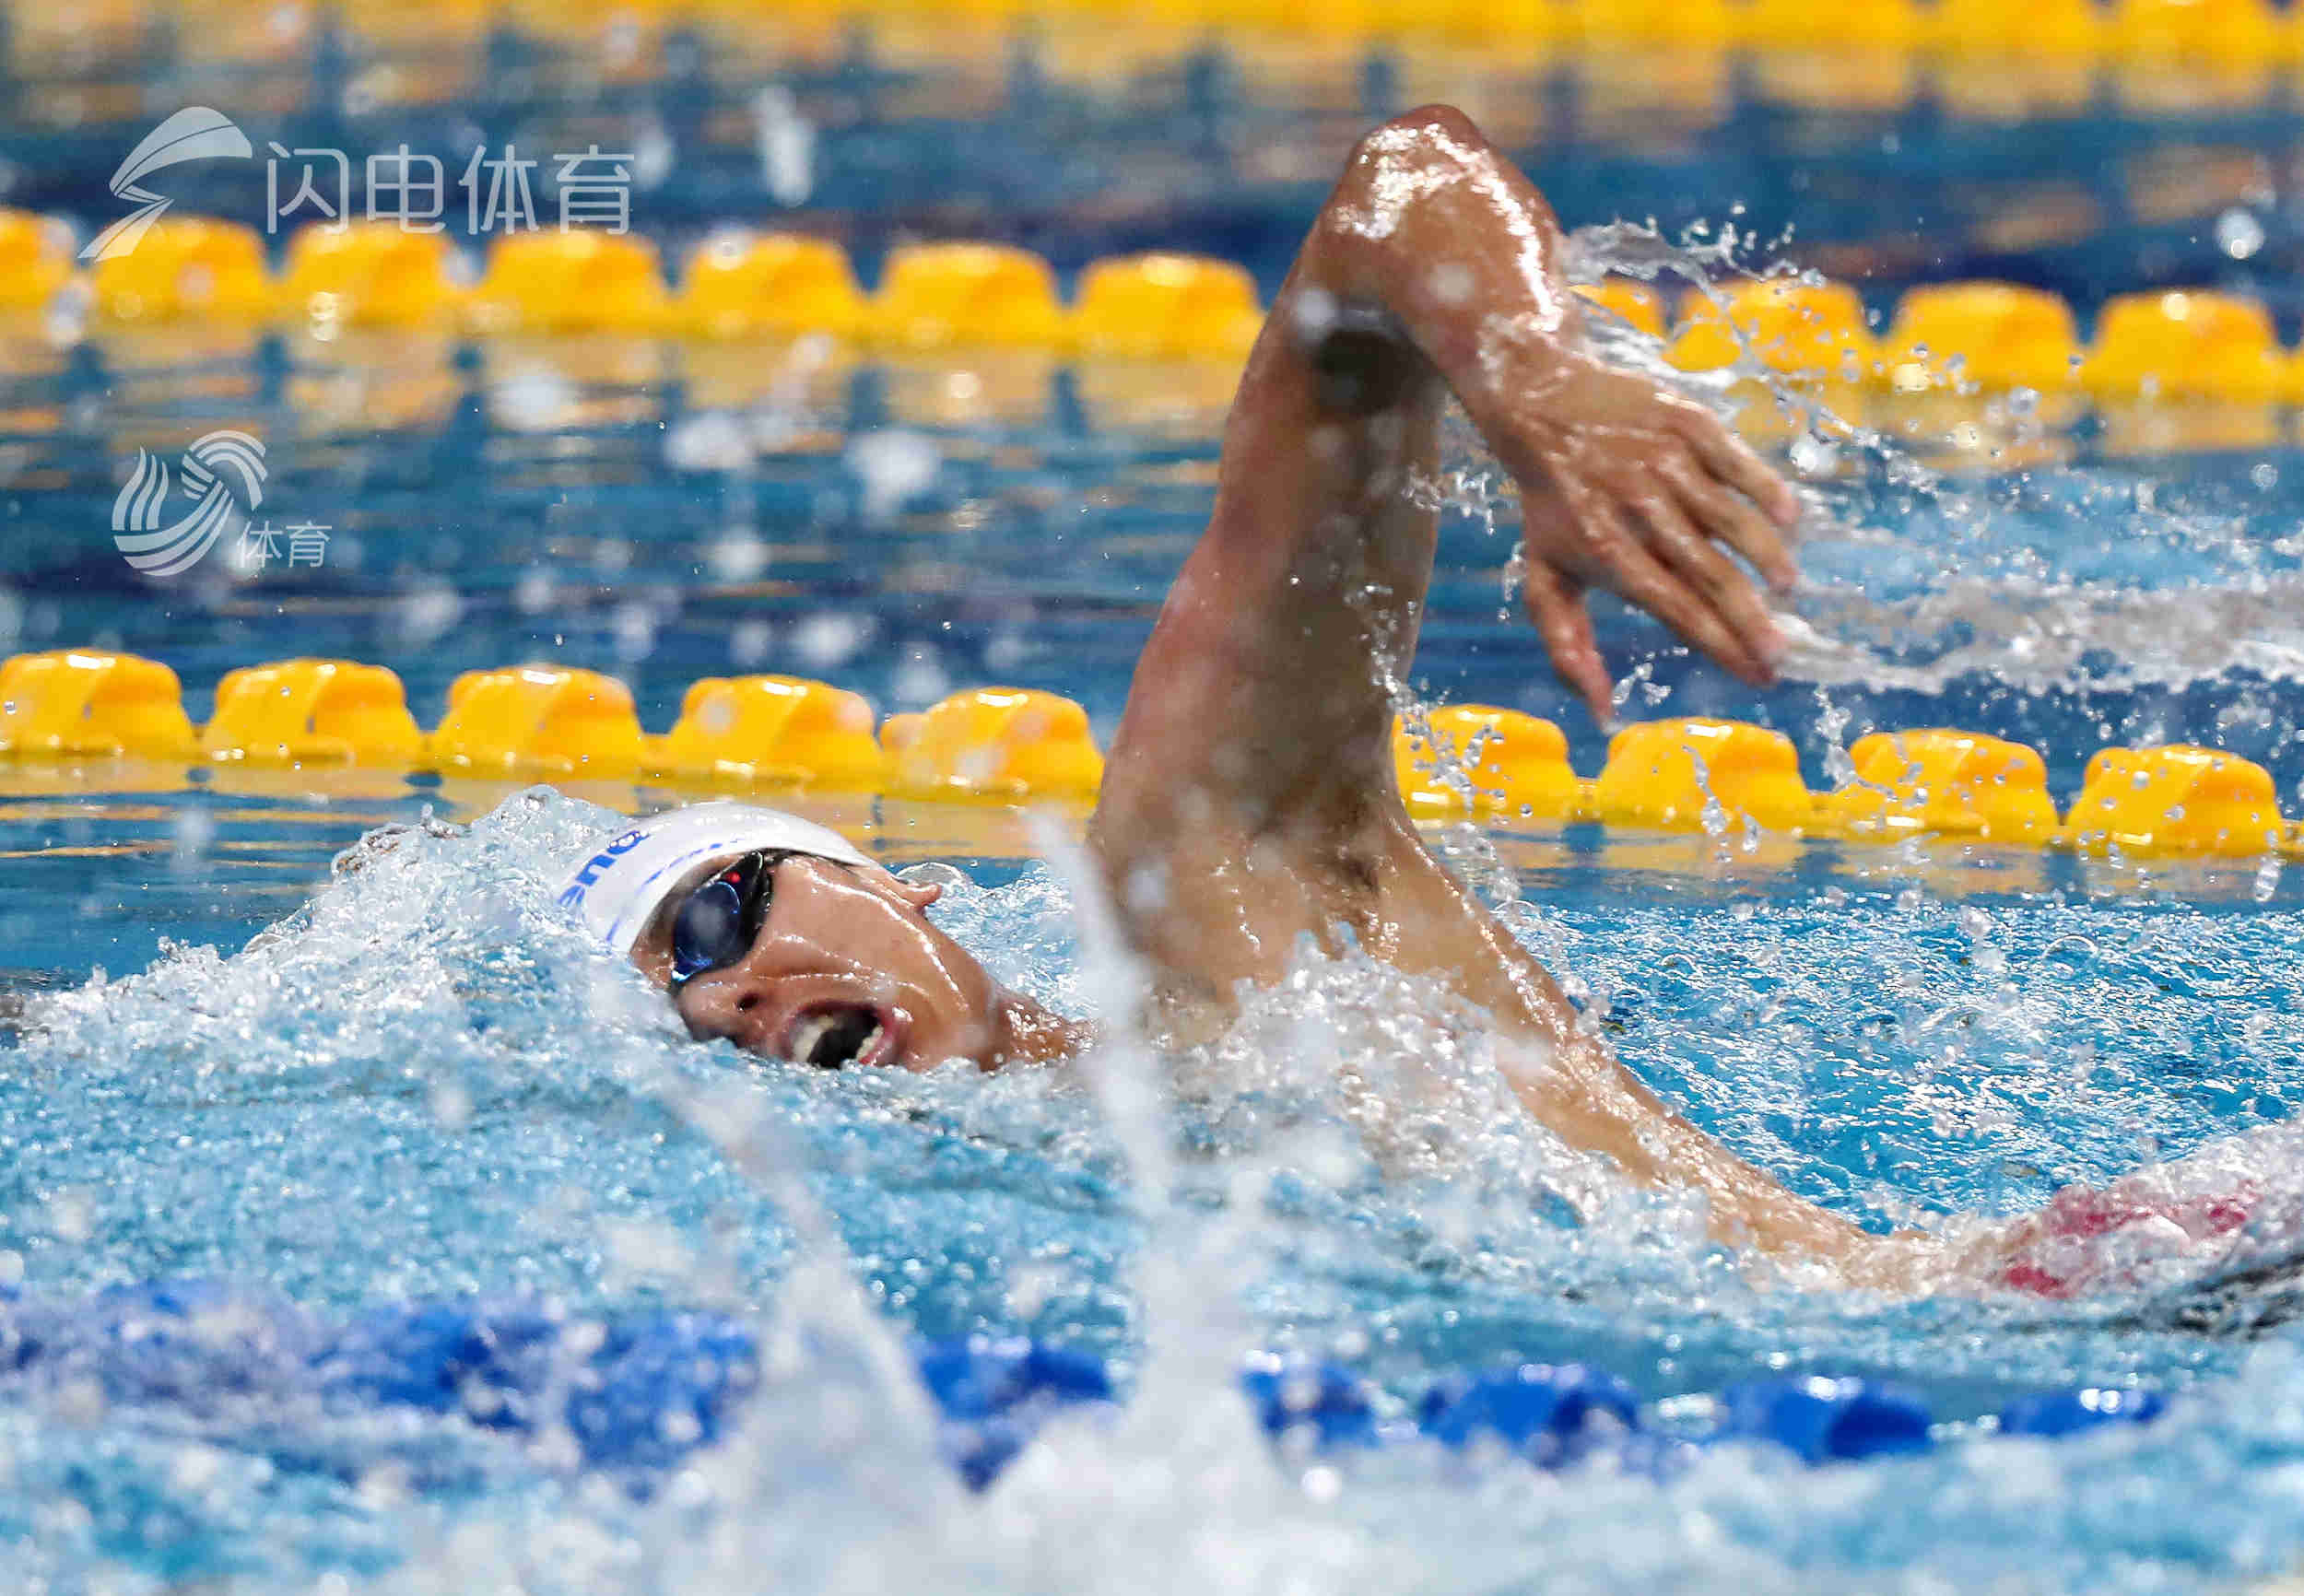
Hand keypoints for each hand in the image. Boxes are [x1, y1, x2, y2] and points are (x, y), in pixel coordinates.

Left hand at [1497, 355, 1801, 724]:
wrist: (1541, 403)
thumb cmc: (1552, 506)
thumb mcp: (1545, 577)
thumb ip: (1567, 647)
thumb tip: (1600, 715)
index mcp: (1608, 551)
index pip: (1676, 609)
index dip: (1721, 646)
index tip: (1759, 677)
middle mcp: (1639, 508)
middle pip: (1708, 573)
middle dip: (1750, 618)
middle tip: (1782, 653)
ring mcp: (1666, 463)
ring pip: (1728, 518)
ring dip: (1765, 557)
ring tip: (1787, 590)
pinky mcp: (1687, 423)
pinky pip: (1736, 460)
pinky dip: (1765, 490)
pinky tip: (1790, 523)